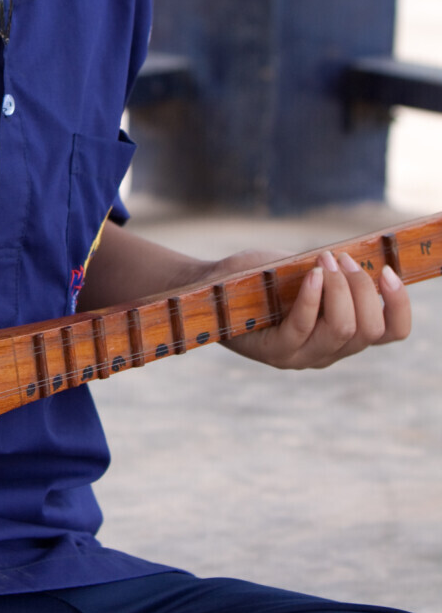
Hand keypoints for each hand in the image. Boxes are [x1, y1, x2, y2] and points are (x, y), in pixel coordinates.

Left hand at [210, 248, 410, 368]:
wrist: (212, 287)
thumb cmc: (261, 277)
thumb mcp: (305, 271)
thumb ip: (334, 272)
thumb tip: (362, 255)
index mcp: (344, 335)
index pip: (391, 332)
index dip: (400, 305)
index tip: (389, 272)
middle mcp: (327, 352)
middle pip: (369, 329)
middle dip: (362, 287)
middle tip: (340, 258)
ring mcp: (300, 356)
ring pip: (343, 329)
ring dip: (339, 288)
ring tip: (324, 261)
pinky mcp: (273, 352)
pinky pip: (303, 327)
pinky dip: (313, 297)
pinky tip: (311, 274)